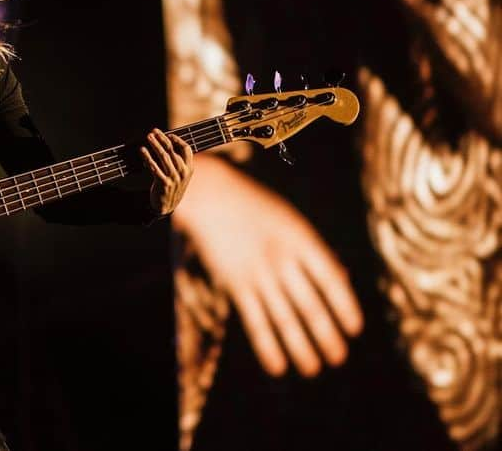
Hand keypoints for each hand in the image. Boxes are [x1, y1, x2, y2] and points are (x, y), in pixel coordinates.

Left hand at [140, 128, 193, 216]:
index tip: (169, 135)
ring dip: (154, 144)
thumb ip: (177, 163)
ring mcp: (174, 178)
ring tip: (148, 137)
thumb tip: (166, 144)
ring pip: (163, 156)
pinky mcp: (163, 183)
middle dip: (162, 138)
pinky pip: (154, 167)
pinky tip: (142, 151)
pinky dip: (147, 157)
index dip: (178, 140)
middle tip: (154, 131)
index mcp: (189, 169)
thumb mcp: (180, 176)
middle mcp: (183, 172)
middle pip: (172, 150)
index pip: (187, 149)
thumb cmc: (171, 187)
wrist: (166, 206)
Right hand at [174, 155, 362, 375]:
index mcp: (300, 239)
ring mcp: (257, 272)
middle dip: (326, 335)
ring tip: (313, 368)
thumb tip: (343, 279)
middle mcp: (281, 258)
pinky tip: (277, 366)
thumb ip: (315, 250)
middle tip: (338, 357)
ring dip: (300, 347)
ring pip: (283, 318)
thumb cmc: (256, 208)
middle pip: (309, 304)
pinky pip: (254, 320)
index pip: (330, 279)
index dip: (345, 306)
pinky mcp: (235, 284)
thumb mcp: (291, 221)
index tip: (355, 329)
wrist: (210, 197)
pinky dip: (266, 346)